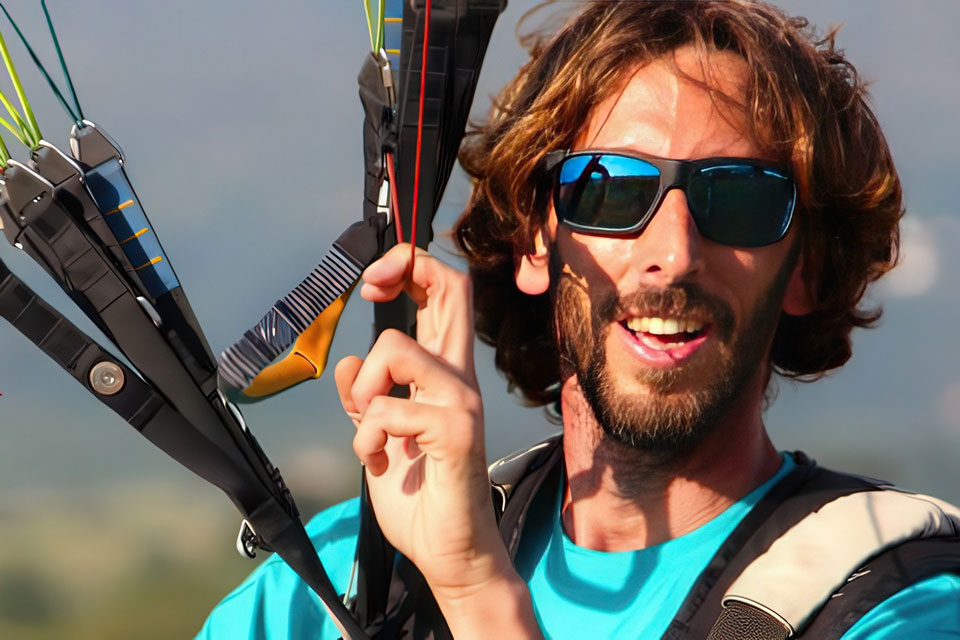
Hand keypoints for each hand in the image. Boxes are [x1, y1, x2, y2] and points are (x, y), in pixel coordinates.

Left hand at [335, 245, 539, 637]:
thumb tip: (349, 362)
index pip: (444, 294)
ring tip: (368, 431)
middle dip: (402, 267)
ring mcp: (461, 401)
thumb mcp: (377, 436)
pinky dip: (365, 438)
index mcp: (442, 373)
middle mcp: (459, 378)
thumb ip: (366, 397)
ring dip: (364, 390)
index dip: (410, 266)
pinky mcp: (455, 432)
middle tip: (370, 288)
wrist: (448, 552)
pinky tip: (377, 464)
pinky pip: (388, 410)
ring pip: (396, 348)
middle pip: (453, 286)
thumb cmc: (419, 495)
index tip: (373, 284)